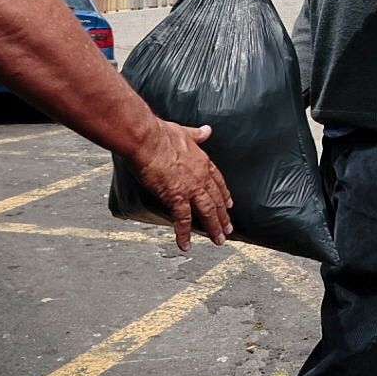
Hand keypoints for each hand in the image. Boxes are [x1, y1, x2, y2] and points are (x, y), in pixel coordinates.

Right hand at [126, 120, 232, 251]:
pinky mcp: (175, 197)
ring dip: (213, 227)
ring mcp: (190, 188)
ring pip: (207, 211)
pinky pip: (182, 220)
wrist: (147, 139)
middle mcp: (200, 177)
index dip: (224, 194)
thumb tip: (207, 130)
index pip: (217, 181)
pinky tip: (185, 245)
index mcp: (202, 161)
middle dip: (223, 216)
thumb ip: (196, 134)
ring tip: (219, 240)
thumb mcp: (184, 131)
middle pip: (216, 200)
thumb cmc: (161, 133)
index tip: (229, 204)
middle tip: (228, 229)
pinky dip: (184, 234)